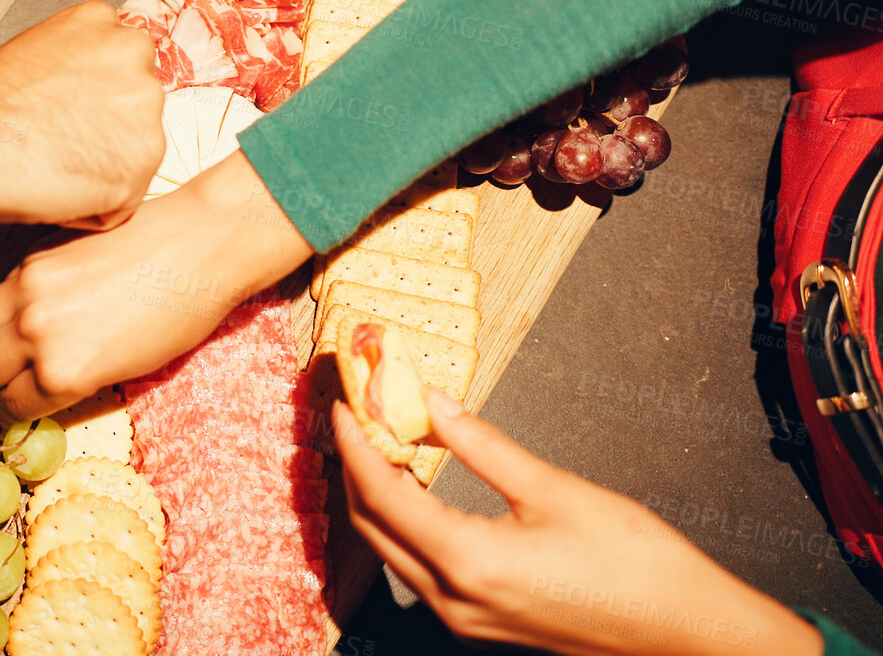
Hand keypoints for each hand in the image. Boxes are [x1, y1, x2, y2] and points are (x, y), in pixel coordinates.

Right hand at [0, 1, 163, 228]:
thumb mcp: (33, 55)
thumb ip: (74, 69)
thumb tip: (83, 99)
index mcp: (102, 22)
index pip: (119, 74)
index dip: (86, 104)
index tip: (58, 114)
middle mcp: (134, 57)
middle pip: (132, 113)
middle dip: (101, 135)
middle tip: (51, 143)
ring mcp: (144, 111)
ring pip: (131, 158)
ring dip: (97, 172)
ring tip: (49, 165)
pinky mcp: (140, 164)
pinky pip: (121, 203)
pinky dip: (90, 209)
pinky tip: (53, 189)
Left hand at [0, 152, 314, 420]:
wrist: (197, 251)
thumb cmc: (156, 247)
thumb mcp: (77, 256)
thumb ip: (46, 286)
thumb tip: (32, 321)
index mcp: (25, 272)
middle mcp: (23, 303)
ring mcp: (41, 339)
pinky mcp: (68, 373)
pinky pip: (28, 405)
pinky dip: (21, 417)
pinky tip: (25, 422)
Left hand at [336, 390, 823, 655]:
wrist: (690, 634)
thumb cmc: (638, 566)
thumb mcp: (555, 489)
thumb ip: (482, 444)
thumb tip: (430, 402)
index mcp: (468, 562)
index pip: (382, 493)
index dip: (355, 442)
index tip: (344, 401)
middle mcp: (454, 600)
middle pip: (374, 526)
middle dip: (356, 468)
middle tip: (355, 417)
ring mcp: (465, 621)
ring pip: (392, 552)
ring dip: (379, 499)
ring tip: (381, 444)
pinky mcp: (481, 627)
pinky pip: (420, 571)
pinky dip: (407, 527)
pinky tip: (419, 491)